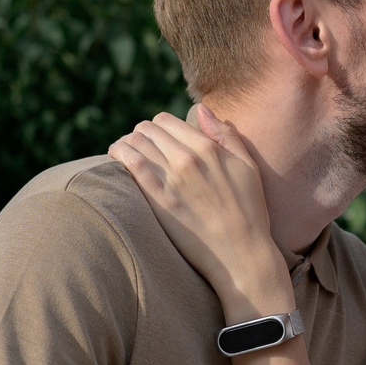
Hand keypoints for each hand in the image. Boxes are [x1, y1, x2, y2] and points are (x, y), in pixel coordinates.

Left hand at [109, 108, 293, 318]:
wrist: (242, 255)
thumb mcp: (248, 166)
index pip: (166, 120)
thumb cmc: (249, 211)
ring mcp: (172, 179)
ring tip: (124, 154)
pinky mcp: (159, 201)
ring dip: (126, 143)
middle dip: (141, 135)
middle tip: (140, 148)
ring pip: (134, 142)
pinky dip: (119, 154)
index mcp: (208, 148)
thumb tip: (202, 109)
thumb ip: (225, 134)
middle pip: (147, 129)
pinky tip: (116, 159)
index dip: (158, 127)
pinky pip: (130, 164)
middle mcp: (188, 158)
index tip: (156, 140)